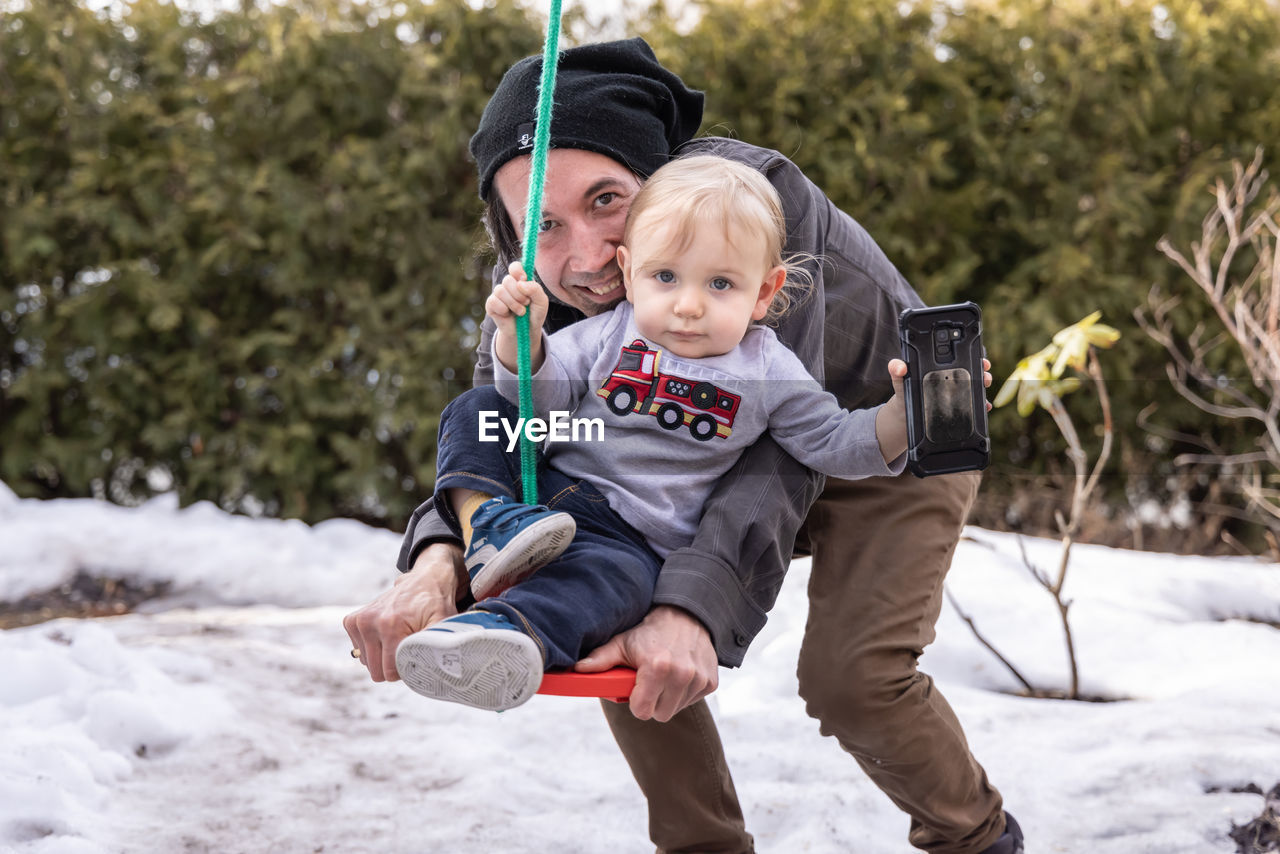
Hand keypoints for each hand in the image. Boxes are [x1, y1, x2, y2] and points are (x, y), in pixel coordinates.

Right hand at [342, 542, 465, 681]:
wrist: (424, 580)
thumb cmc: (435, 605)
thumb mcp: (443, 623)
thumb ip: (436, 646)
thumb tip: (433, 667)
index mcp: (390, 625)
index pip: (390, 672)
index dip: (406, 669)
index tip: (416, 654)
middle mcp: (369, 622)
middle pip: (377, 671)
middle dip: (394, 665)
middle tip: (408, 646)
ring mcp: (359, 621)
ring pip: (368, 664)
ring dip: (384, 656)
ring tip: (399, 637)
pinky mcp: (352, 621)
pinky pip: (360, 653)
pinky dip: (374, 648)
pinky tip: (387, 634)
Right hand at [486, 261, 548, 342]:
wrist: (526, 332)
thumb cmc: (534, 314)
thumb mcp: (542, 302)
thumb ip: (535, 289)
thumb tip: (521, 283)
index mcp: (520, 281)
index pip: (515, 267)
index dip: (517, 271)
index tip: (524, 279)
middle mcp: (508, 286)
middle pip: (507, 280)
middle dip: (519, 294)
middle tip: (526, 303)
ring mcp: (498, 295)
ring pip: (500, 290)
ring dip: (513, 304)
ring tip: (521, 312)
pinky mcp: (491, 305)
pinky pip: (494, 301)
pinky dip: (504, 309)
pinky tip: (508, 314)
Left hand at [575, 605, 718, 721]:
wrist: (686, 615)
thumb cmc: (649, 632)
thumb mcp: (622, 643)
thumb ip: (600, 659)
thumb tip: (577, 670)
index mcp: (657, 668)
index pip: (642, 712)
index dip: (636, 703)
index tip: (635, 690)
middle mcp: (681, 675)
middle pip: (660, 715)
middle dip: (652, 703)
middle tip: (649, 683)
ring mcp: (698, 679)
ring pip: (676, 710)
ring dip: (668, 698)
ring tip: (664, 676)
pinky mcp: (711, 682)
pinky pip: (691, 701)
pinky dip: (684, 693)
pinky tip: (680, 674)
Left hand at [878, 357, 995, 461]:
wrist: (904, 415)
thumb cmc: (903, 392)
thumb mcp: (900, 380)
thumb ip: (896, 370)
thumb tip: (899, 366)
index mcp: (940, 368)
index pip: (959, 357)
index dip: (972, 355)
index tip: (980, 358)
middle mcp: (951, 378)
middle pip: (972, 370)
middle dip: (983, 371)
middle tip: (985, 375)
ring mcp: (956, 392)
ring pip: (975, 387)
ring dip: (984, 387)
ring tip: (984, 390)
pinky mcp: (957, 406)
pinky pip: (972, 405)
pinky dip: (981, 406)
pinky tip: (984, 407)